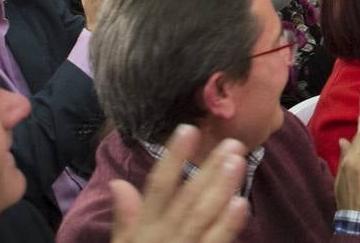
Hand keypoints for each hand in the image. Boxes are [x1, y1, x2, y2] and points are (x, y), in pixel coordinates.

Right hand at [110, 125, 248, 242]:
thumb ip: (124, 219)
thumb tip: (117, 184)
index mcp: (143, 230)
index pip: (157, 188)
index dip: (172, 158)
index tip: (187, 129)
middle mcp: (161, 237)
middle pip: (186, 199)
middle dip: (208, 170)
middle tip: (231, 142)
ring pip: (202, 218)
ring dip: (221, 189)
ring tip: (238, 162)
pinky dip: (227, 226)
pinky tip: (242, 205)